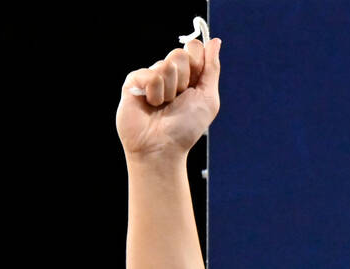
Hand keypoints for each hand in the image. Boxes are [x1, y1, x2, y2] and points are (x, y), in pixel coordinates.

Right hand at [117, 38, 221, 161]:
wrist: (162, 147)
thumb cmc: (186, 127)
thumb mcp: (208, 98)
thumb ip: (212, 69)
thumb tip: (215, 40)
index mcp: (190, 76)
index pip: (195, 49)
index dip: (197, 62)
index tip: (195, 82)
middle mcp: (170, 74)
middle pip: (180, 53)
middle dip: (183, 79)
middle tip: (178, 98)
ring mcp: (151, 76)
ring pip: (165, 64)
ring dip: (169, 91)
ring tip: (163, 106)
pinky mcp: (134, 81)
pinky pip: (149, 74)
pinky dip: (154, 93)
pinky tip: (150, 105)